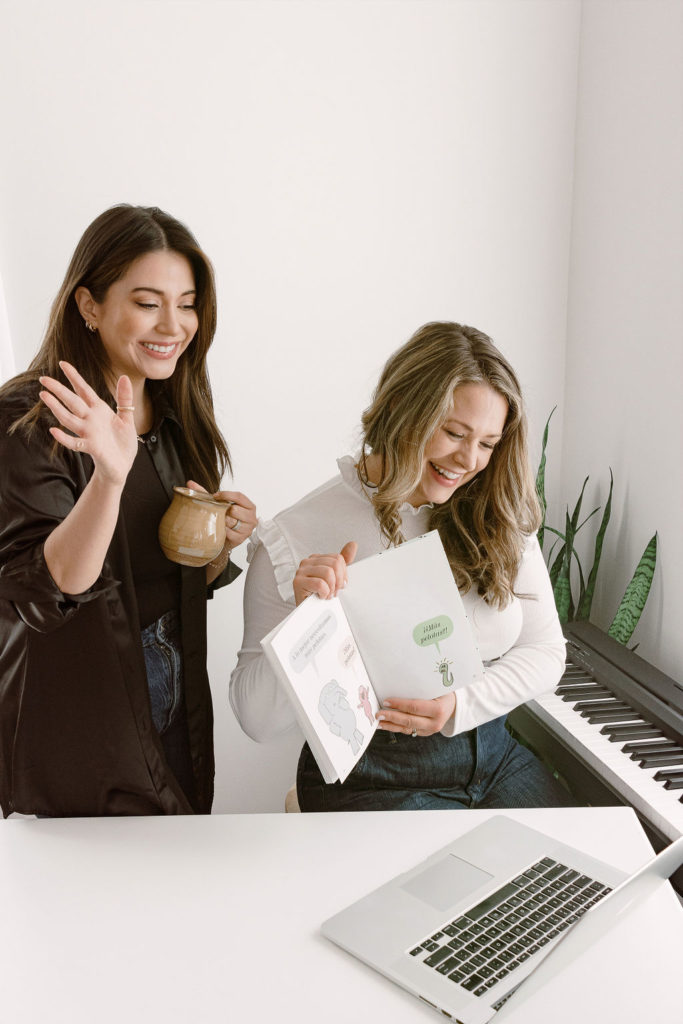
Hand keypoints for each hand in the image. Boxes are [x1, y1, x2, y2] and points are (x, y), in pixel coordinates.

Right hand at [39, 362, 137, 486]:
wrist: (123, 465)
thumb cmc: (123, 442)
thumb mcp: (127, 418)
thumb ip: (124, 399)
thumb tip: (124, 377)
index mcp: (99, 410)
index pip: (84, 390)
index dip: (74, 377)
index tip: (63, 364)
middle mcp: (90, 419)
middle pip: (72, 401)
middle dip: (58, 390)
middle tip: (43, 379)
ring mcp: (88, 433)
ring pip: (69, 419)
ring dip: (57, 408)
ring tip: (44, 396)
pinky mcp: (91, 447)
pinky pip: (75, 443)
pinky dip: (65, 438)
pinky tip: (54, 431)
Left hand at [186, 482, 256, 551]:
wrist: (226, 538)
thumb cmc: (225, 518)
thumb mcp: (218, 504)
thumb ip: (205, 493)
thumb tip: (190, 483)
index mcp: (250, 506)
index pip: (239, 496)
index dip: (226, 495)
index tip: (215, 496)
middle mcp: (252, 518)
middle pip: (235, 509)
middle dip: (224, 510)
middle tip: (219, 513)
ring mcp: (247, 529)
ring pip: (231, 521)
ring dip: (222, 521)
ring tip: (220, 521)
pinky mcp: (240, 539)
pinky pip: (227, 532)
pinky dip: (221, 531)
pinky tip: (220, 530)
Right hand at [293, 541, 357, 605]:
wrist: (309, 614)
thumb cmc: (321, 596)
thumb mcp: (335, 578)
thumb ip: (343, 561)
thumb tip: (353, 544)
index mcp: (316, 559)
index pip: (338, 558)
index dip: (343, 574)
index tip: (339, 586)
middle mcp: (307, 562)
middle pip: (334, 564)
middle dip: (339, 582)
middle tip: (334, 592)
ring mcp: (300, 571)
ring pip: (328, 573)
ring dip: (331, 588)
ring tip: (327, 595)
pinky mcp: (297, 582)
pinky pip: (320, 584)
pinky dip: (324, 593)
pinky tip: (321, 597)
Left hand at [377, 693, 455, 736]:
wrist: (453, 705)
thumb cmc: (442, 692)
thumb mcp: (436, 687)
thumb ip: (421, 687)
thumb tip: (399, 681)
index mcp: (438, 709)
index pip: (415, 707)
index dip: (399, 705)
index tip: (386, 701)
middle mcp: (435, 723)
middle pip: (409, 720)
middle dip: (392, 717)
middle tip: (378, 713)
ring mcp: (430, 730)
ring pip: (407, 728)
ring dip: (391, 726)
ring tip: (378, 722)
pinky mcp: (425, 733)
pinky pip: (408, 731)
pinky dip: (396, 728)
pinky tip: (386, 725)